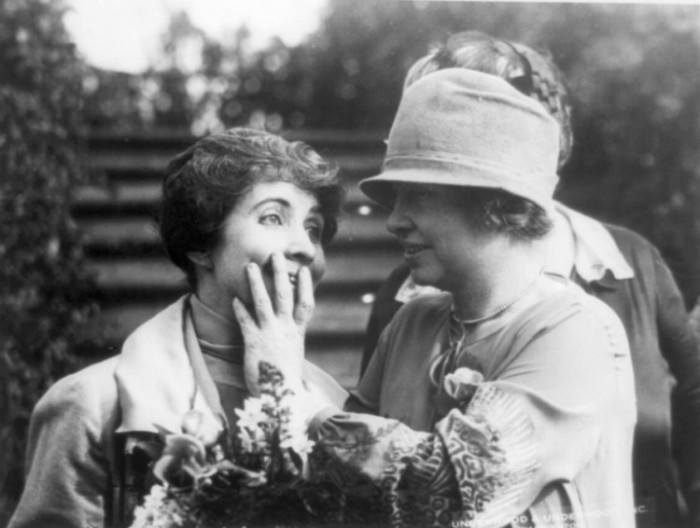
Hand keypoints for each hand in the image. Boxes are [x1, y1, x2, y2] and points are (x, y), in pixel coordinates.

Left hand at [233, 253, 313, 394]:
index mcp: (297, 333)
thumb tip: (289, 333)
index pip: (305, 305)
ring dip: (256, 282)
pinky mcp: (254, 342)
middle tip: (275, 255)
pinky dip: (240, 309)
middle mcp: (285, 330)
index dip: (305, 286)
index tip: (302, 270)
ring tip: (251, 266)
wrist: (280, 397)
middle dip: (280, 274)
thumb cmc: (285, 380)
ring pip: (263, 302)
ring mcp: (270, 334)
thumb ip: (289, 341)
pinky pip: (246, 320)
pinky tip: (235, 298)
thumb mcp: (292, 356)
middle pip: (284, 295)